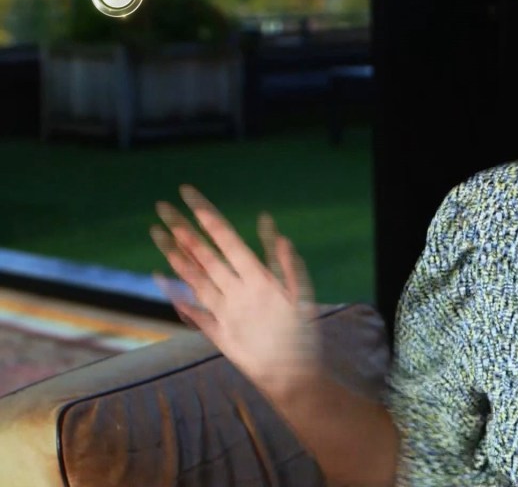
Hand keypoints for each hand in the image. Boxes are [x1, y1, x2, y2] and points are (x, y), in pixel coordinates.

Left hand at [150, 184, 319, 394]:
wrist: (292, 379)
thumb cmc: (303, 336)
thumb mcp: (303, 295)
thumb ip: (286, 262)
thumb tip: (273, 228)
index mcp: (258, 279)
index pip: (226, 239)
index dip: (206, 216)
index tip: (189, 195)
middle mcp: (236, 293)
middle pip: (204, 255)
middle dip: (182, 228)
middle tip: (162, 206)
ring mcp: (223, 313)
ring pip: (193, 278)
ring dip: (173, 255)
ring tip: (156, 233)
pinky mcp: (217, 333)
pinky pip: (192, 309)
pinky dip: (174, 292)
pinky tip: (159, 276)